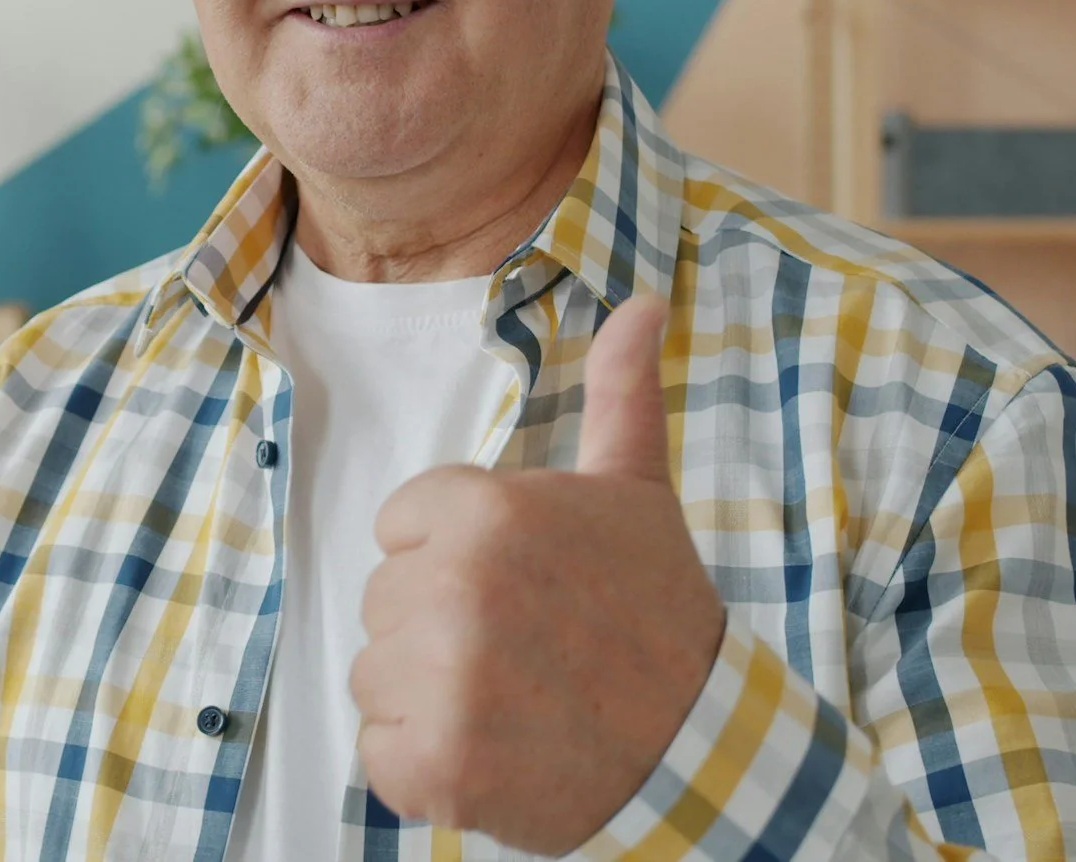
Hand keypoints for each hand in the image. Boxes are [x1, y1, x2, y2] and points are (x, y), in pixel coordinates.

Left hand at [350, 295, 724, 850]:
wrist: (700, 749)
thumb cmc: (659, 615)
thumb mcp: (637, 492)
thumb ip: (621, 392)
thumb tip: (643, 302)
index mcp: (487, 510)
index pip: (400, 527)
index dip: (453, 559)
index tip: (520, 587)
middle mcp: (458, 587)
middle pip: (383, 603)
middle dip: (438, 631)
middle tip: (524, 650)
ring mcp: (444, 681)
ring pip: (376, 678)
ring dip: (430, 701)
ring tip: (513, 702)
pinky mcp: (437, 765)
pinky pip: (380, 757)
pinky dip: (426, 772)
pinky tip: (493, 756)